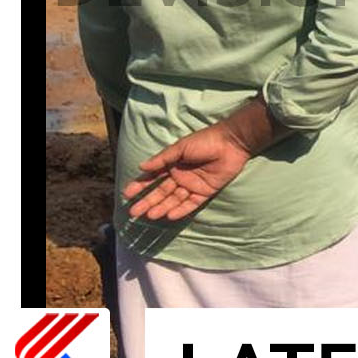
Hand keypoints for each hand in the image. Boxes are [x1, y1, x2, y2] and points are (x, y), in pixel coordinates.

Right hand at [122, 123, 252, 220]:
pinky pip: (191, 203)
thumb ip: (162, 159)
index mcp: (172, 164)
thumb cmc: (205, 141)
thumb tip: (141, 167)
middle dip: (147, 202)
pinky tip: (169, 216)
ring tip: (149, 216)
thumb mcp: (180, 148)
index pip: (153, 177)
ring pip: (174, 200)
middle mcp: (180, 176)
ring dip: (162, 208)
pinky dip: (181, 210)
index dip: (140, 186)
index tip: (127, 194)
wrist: (231, 143)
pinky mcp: (205, 192)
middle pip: (161, 192)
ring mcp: (192, 185)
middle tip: (134, 212)